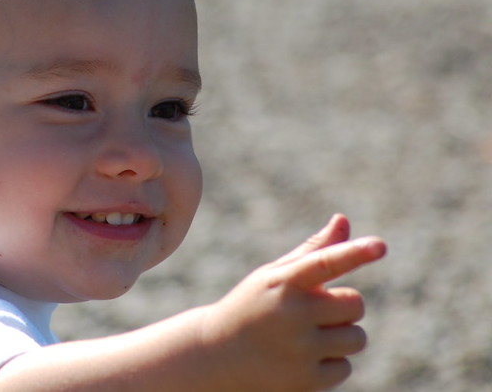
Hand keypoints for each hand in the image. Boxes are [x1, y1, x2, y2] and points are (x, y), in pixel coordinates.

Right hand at [197, 214, 385, 391]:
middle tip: (315, 312)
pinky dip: (329, 364)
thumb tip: (343, 219)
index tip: (380, 245)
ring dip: (340, 337)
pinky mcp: (305, 379)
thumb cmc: (252, 307)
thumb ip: (314, 251)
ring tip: (305, 338)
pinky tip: (300, 360)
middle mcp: (291, 313)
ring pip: (356, 337)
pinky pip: (344, 367)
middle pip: (355, 304)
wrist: (215, 356)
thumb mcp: (275, 276)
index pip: (325, 263)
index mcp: (282, 281)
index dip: (355, 253)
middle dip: (343, 308)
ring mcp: (299, 348)